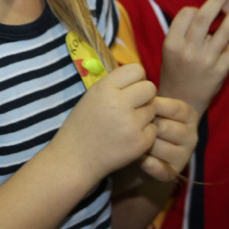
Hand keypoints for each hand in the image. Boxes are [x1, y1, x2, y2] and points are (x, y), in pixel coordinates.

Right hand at [56, 63, 158, 180]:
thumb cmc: (83, 125)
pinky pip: (153, 129)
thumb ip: (115, 85)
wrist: (75, 158)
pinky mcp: (139, 142)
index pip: (136, 69)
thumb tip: (141, 77)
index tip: (128, 90)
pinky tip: (127, 138)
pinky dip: (144, 134)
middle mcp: (118, 103)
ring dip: (143, 116)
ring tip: (124, 125)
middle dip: (144, 96)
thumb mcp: (92, 96)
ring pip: (153, 109)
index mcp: (104, 88)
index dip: (135, 79)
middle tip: (131, 107)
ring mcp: (131, 124)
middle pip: (150, 88)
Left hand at [139, 96, 198, 181]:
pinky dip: (144, 162)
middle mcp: (191, 136)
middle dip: (145, 126)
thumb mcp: (148, 107)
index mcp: (189, 115)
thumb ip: (149, 101)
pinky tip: (138, 157)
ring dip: (142, 144)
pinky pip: (156, 167)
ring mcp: (184, 155)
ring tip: (133, 141)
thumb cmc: (143, 120)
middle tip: (132, 126)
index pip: (174, 108)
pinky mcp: (172, 172)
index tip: (138, 105)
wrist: (135, 148)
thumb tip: (141, 95)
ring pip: (158, 146)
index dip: (153, 106)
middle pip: (165, 127)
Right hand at [159, 0, 228, 115]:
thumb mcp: (169, 51)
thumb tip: (207, 10)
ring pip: (224, 30)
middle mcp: (188, 51)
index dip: (195, 8)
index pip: (186, 14)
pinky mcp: (221, 70)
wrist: (180, 102)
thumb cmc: (174, 72)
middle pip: (205, 18)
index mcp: (172, 44)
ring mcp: (206, 60)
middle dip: (217, 0)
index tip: (200, 10)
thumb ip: (184, 32)